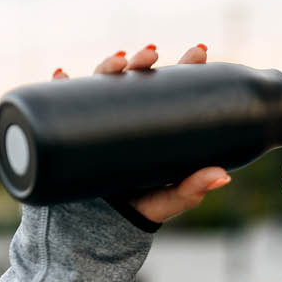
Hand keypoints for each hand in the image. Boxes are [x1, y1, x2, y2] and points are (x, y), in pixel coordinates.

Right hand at [51, 43, 230, 223]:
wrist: (98, 230)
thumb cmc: (138, 209)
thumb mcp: (167, 200)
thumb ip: (192, 189)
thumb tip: (223, 176)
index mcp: (155, 124)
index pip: (173, 89)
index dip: (185, 67)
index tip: (199, 52)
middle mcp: (127, 115)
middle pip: (137, 78)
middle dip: (143, 60)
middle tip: (151, 55)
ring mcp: (98, 121)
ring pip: (102, 83)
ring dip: (108, 66)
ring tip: (118, 62)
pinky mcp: (70, 132)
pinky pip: (60, 104)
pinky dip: (58, 87)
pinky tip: (62, 76)